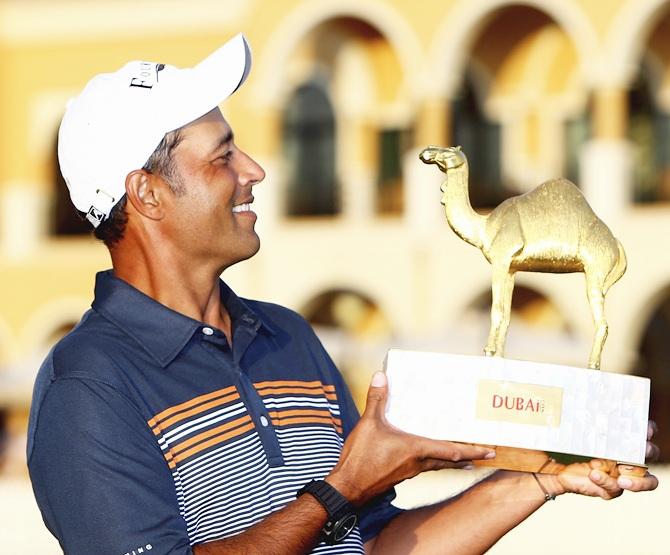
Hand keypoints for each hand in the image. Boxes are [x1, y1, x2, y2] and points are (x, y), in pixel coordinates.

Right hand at [326, 372, 495, 505]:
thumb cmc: (361, 457)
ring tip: (463, 457)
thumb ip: (376, 399)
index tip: (490, 452)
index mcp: (416, 449)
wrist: (348, 488)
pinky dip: (434, 462)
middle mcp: (418, 463)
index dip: (472, 451)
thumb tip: (380, 376)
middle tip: (485, 455)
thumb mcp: (369, 423)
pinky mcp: (400, 476)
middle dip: (468, 457)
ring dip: (451, 461)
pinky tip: (427, 458)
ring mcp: (410, 472)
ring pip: (437, 466)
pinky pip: (424, 468)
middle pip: (449, 461)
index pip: (451, 451)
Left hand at [541, 420, 659, 499]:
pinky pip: (615, 489)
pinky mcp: (607, 488)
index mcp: (616, 436)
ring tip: (623, 479)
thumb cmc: (556, 441)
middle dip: (648, 450)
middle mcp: (623, 455)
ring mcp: (618, 473)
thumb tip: (562, 390)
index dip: (648, 429)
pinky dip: (606, 482)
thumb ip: (569, 412)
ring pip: (647, 481)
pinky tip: (594, 474)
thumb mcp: (563, 425)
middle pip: (649, 453)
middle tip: (640, 449)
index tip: (645, 428)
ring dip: (640, 481)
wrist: (545, 466)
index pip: (642, 430)